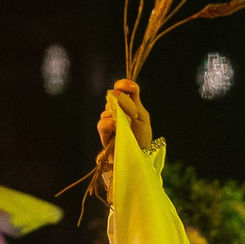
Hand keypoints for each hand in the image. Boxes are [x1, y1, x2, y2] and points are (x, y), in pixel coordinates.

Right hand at [92, 79, 153, 194]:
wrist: (138, 159)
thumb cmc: (142, 140)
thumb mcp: (142, 118)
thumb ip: (132, 102)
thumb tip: (116, 92)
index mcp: (130, 105)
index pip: (124, 87)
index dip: (124, 84)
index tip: (131, 87)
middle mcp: (118, 110)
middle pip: (115, 95)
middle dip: (124, 103)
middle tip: (134, 114)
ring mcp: (109, 120)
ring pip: (108, 108)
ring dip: (119, 115)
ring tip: (126, 127)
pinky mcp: (104, 133)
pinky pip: (103, 122)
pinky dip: (110, 123)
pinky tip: (116, 127)